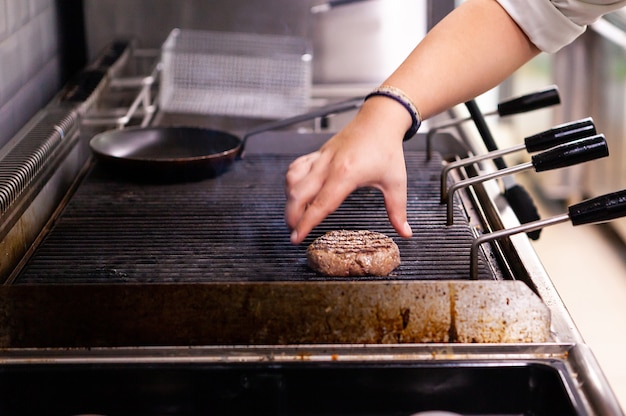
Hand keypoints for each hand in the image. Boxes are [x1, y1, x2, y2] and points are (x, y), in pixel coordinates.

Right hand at [284, 98, 413, 243]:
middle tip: (294, 233)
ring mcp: (320, 158)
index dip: (306, 223)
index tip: (297, 237)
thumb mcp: (396, 182)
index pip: (321, 204)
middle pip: (299, 194)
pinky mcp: (317, 153)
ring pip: (292, 179)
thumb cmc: (387, 149)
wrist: (380, 120)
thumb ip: (398, 210)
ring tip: (293, 215)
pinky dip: (291, 181)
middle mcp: (328, 166)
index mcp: (346, 174)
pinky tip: (295, 192)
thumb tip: (405, 233)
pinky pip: (296, 167)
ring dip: (289, 199)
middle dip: (292, 216)